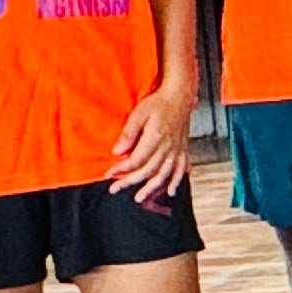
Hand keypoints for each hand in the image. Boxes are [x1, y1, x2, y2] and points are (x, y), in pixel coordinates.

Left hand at [105, 80, 195, 206]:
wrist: (180, 95)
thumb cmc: (158, 102)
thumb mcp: (139, 113)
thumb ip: (128, 133)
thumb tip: (117, 151)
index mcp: (156, 137)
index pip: (136, 160)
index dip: (121, 169)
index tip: (109, 174)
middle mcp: (168, 147)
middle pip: (148, 170)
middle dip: (130, 182)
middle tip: (115, 188)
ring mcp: (176, 149)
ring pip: (164, 174)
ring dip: (151, 188)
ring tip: (139, 197)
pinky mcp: (182, 149)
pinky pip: (180, 168)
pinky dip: (176, 181)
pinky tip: (170, 190)